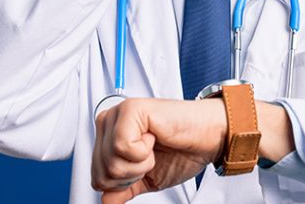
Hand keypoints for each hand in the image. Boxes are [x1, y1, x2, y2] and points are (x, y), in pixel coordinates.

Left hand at [92, 98, 224, 202]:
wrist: (208, 139)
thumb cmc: (182, 151)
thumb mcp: (146, 178)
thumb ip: (123, 189)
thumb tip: (106, 202)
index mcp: (109, 137)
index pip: (96, 176)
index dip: (123, 184)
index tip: (144, 167)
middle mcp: (109, 122)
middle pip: (101, 171)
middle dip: (132, 175)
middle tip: (151, 158)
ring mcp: (118, 114)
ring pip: (110, 161)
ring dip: (140, 164)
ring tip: (154, 147)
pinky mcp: (130, 109)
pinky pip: (121, 146)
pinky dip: (143, 152)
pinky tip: (154, 138)